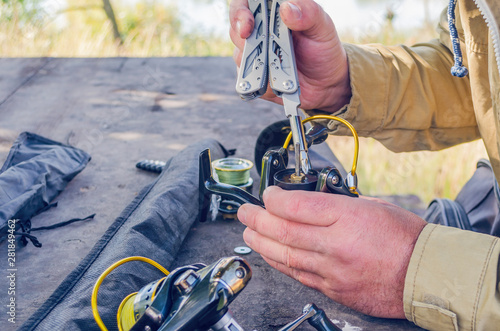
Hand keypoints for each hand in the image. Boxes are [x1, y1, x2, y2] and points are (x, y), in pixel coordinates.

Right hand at [229, 0, 351, 111]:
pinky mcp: (254, 74)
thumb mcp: (322, 27)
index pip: (247, 3)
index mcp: (274, 11)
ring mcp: (255, 52)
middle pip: (236, 27)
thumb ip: (308, 13)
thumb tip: (286, 8)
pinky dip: (260, 80)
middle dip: (243, 36)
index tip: (247, 24)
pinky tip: (276, 80)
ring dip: (256, 61)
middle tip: (257, 44)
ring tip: (278, 65)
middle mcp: (260, 29)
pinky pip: (246, 77)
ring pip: (240, 53)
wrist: (325, 83)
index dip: (241, 11)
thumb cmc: (322, 48)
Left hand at [237, 186, 426, 317]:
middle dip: (257, 220)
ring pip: (285, 255)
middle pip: (284, 231)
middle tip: (244, 214)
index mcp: (348, 217)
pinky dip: (280, 263)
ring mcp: (333, 270)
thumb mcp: (371, 205)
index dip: (274, 199)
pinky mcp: (333, 289)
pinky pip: (299, 275)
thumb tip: (305, 205)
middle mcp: (336, 245)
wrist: (425, 275)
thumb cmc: (404, 237)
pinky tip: (270, 256)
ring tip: (248, 233)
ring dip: (261, 243)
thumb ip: (335, 205)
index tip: (267, 195)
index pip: (298, 206)